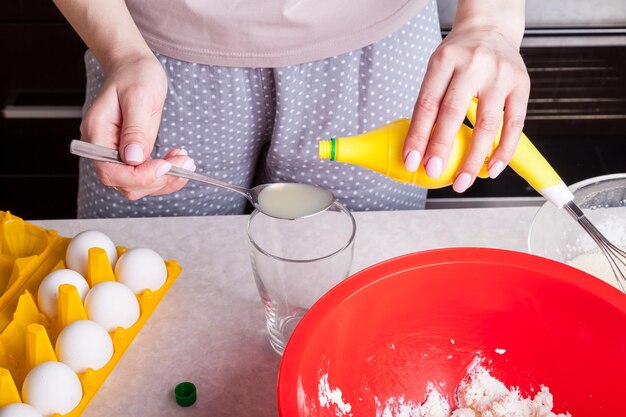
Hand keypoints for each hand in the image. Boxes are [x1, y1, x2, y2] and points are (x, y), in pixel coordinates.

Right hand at [80, 53, 194, 198]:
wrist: (134, 67)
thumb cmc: (135, 75)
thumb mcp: (139, 96)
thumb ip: (136, 129)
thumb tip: (133, 158)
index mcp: (96, 133)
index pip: (111, 171)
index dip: (140, 175)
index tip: (166, 165)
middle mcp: (102, 148)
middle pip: (125, 183)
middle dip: (157, 179)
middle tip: (185, 163)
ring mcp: (116, 153)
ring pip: (137, 184)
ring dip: (164, 180)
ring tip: (185, 161)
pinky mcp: (131, 154)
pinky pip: (145, 175)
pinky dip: (165, 173)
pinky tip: (178, 159)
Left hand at [403, 21, 529, 192]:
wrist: (491, 29)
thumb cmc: (460, 56)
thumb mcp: (437, 68)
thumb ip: (431, 102)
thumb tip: (419, 149)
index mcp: (444, 60)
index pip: (427, 103)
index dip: (418, 135)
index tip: (411, 160)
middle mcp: (473, 65)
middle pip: (454, 112)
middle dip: (441, 147)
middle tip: (433, 171)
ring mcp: (500, 75)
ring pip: (487, 123)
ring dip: (474, 158)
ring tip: (463, 180)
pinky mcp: (522, 85)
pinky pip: (514, 124)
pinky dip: (503, 150)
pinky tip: (492, 169)